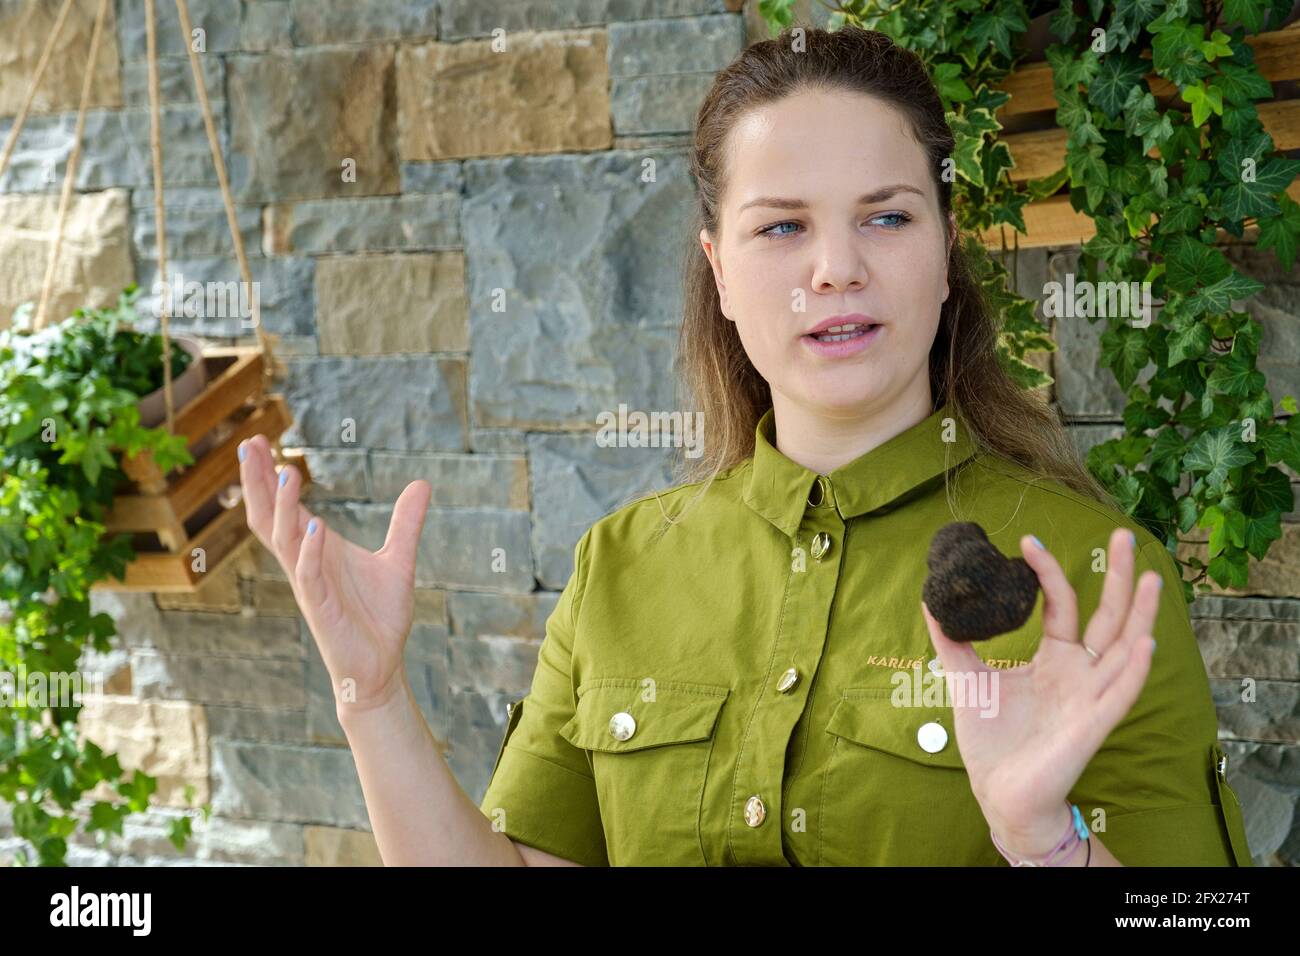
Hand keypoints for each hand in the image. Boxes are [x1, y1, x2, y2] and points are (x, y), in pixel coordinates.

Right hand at [237, 434, 431, 714]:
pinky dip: (311, 550)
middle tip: (248, 444)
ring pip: (285, 541)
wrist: (382, 665)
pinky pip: (309, 576)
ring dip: (284, 508)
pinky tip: (316, 525)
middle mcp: (305, 563)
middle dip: (257, 482)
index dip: (266, 477)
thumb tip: (422, 484)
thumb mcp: (399, 560)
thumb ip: (407, 523)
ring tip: (285, 473)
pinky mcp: (321, 609)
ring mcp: (310, 586)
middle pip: (269, 517)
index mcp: (316, 548)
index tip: (257, 441)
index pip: (282, 507)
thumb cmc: (380, 616)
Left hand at [919, 526, 1160, 856]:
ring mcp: (1090, 698)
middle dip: (1120, 578)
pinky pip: (1120, 695)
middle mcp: (1079, 673)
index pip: (1061, 605)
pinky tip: (1143, 642)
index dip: (1048, 573)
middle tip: (1125, 535)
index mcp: (1054, 660)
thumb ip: (952, 641)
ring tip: (1152, 577)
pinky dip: (1133, 669)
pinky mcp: (1092, 726)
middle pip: (1108, 617)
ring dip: (1140, 614)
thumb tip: (931, 601)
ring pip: (1125, 649)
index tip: (1029, 541)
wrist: (999, 793)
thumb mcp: (966, 679)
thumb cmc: (992, 741)